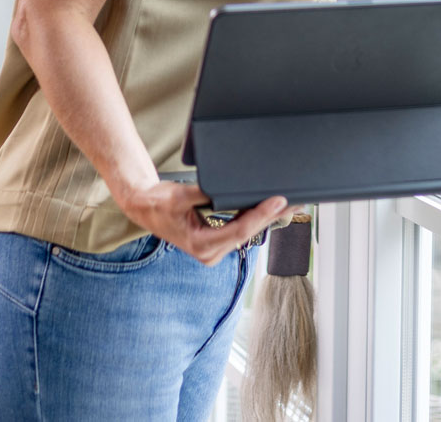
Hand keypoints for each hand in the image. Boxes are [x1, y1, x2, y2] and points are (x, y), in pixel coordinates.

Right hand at [116, 181, 287, 265]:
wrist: (145, 208)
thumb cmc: (158, 203)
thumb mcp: (179, 195)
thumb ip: (203, 193)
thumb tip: (224, 188)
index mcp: (201, 245)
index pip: (239, 229)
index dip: (261, 215)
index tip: (277, 201)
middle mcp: (210, 253)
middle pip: (248, 232)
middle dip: (272, 216)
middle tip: (295, 201)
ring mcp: (214, 249)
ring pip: (247, 232)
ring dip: (267, 217)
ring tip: (288, 203)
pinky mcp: (217, 242)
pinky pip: (241, 229)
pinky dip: (255, 217)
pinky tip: (269, 207)